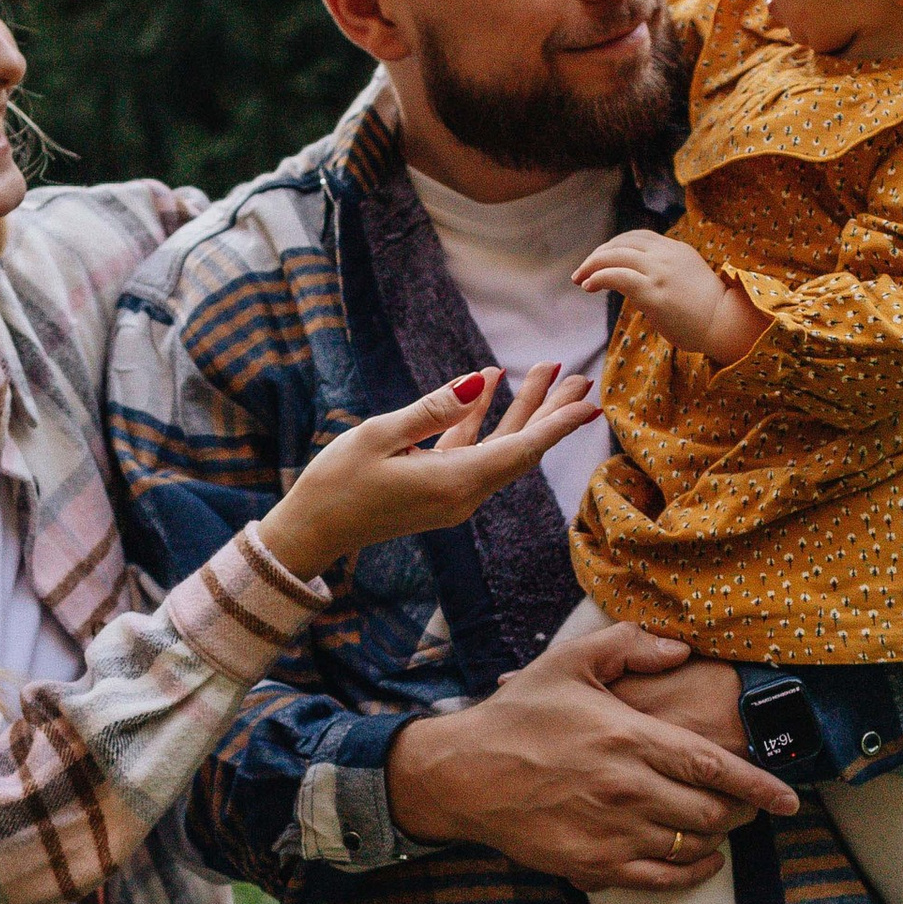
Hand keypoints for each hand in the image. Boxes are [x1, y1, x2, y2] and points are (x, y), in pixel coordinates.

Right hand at [259, 361, 599, 583]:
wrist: (311, 532)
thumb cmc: (336, 483)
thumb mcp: (380, 435)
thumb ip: (433, 409)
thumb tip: (477, 384)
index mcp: (454, 483)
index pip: (522, 450)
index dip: (558, 424)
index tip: (590, 402)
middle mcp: (463, 495)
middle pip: (521, 450)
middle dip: (551, 411)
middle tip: (579, 376)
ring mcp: (452, 496)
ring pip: (501, 450)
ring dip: (521, 412)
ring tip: (543, 371)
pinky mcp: (438, 492)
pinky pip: (473, 453)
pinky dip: (484, 421)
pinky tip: (489, 388)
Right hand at [387, 620, 796, 886]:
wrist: (463, 774)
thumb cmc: (518, 715)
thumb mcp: (570, 662)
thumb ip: (630, 645)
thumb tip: (681, 648)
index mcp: (632, 738)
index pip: (716, 768)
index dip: (760, 786)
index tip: (788, 798)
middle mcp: (630, 789)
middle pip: (710, 812)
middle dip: (737, 812)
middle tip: (743, 806)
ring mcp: (613, 831)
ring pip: (691, 846)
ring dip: (715, 840)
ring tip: (718, 828)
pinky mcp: (594, 864)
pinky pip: (661, 878)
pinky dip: (691, 872)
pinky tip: (700, 862)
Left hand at [575, 228, 765, 366]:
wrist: (725, 324)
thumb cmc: (707, 311)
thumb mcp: (686, 280)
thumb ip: (664, 274)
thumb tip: (637, 284)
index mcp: (676, 249)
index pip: (637, 236)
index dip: (614, 245)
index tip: (600, 259)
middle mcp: (666, 255)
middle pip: (622, 243)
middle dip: (598, 255)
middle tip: (582, 271)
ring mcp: (660, 272)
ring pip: (615, 256)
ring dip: (592, 265)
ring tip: (580, 279)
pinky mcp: (653, 292)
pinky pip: (617, 276)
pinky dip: (599, 277)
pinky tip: (589, 286)